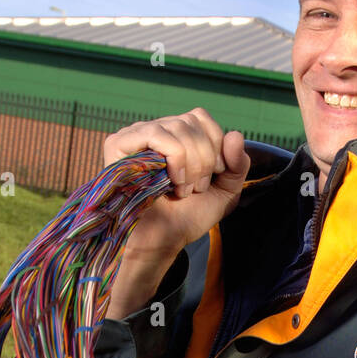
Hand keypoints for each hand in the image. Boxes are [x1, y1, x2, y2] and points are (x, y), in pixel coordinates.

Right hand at [104, 108, 249, 317]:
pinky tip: (172, 182)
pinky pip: (156, 133)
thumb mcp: (224, 191)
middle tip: (198, 188)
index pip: (199, 117)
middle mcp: (154, 131)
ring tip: (184, 190)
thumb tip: (235, 134)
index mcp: (175, 136)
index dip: (215, 143)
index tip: (215, 175)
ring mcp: (135, 136)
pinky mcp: (118, 144)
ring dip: (192, 163)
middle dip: (205, 158)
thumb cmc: (188, 217)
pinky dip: (175, 157)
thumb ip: (238, 164)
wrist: (164, 240)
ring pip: (178, 126)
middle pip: (191, 121)